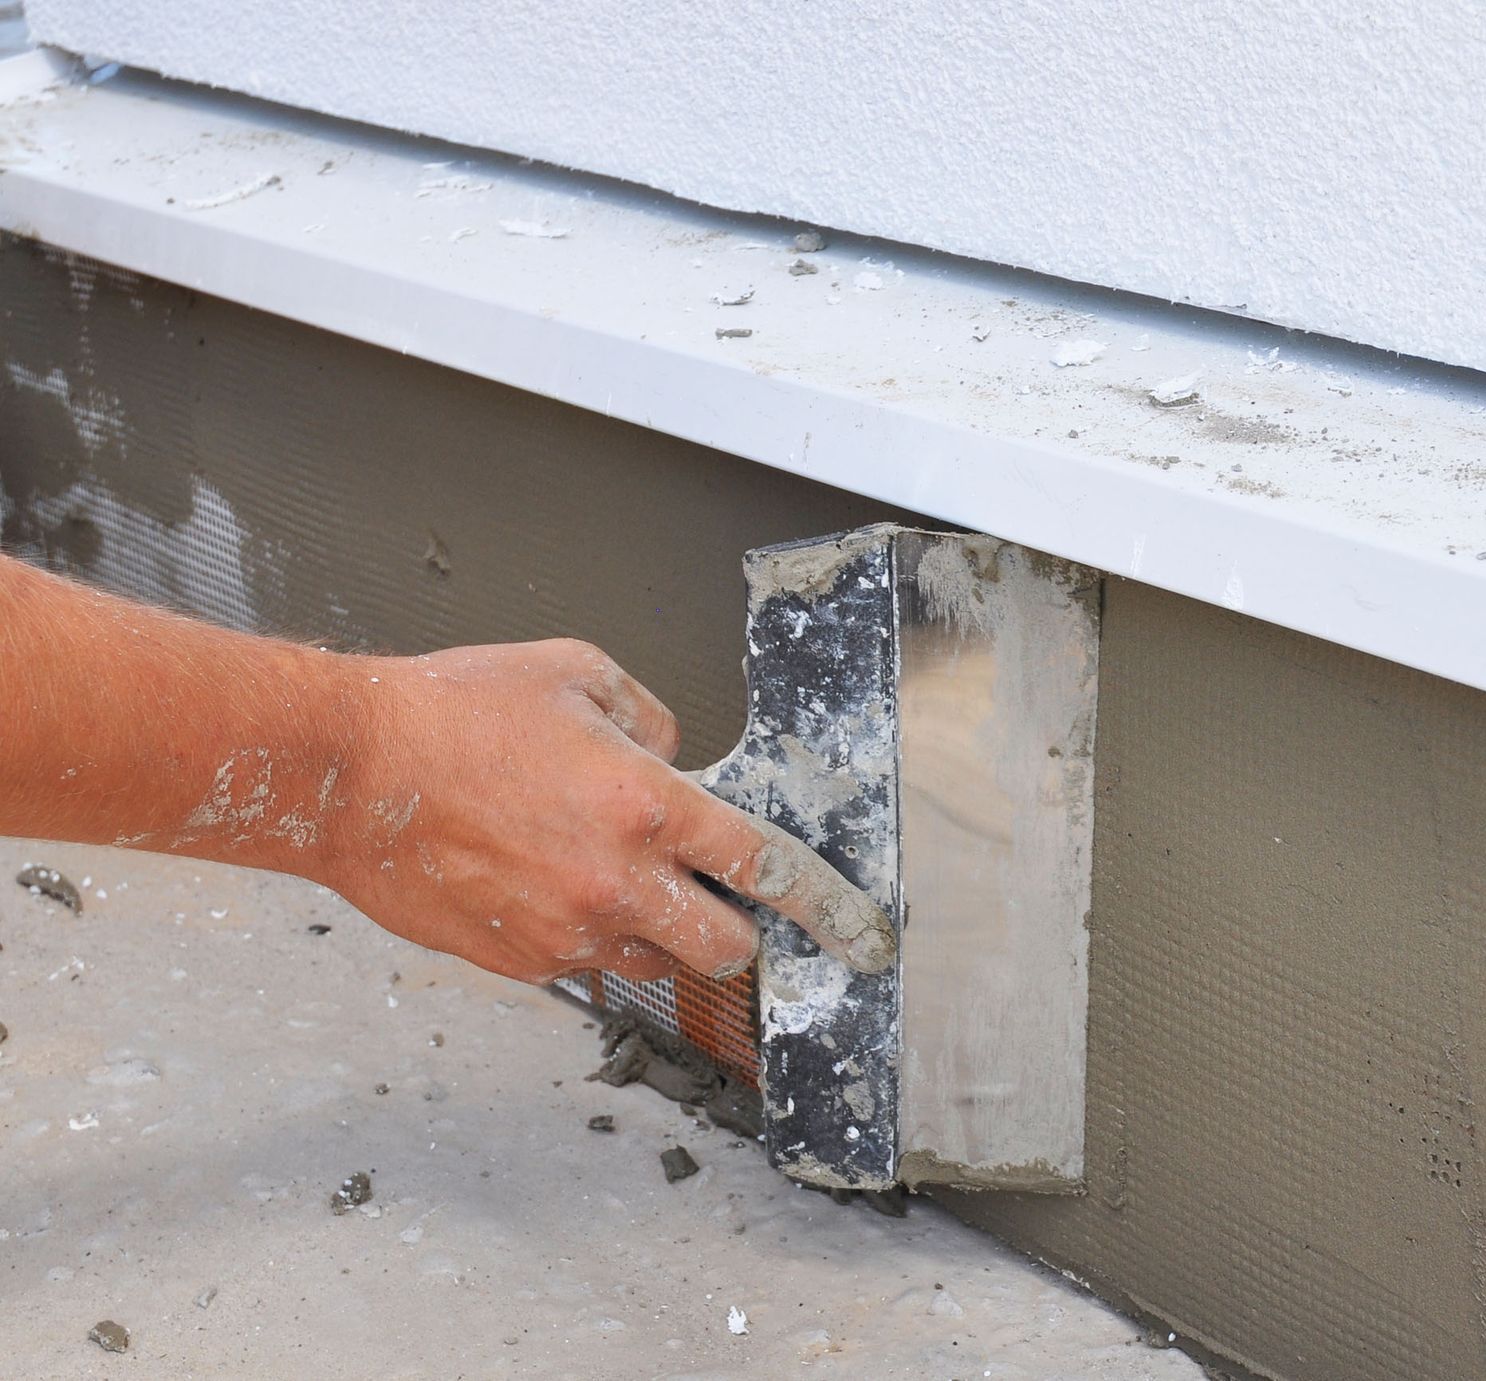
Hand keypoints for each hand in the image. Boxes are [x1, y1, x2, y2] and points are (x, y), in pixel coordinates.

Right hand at [319, 639, 894, 987]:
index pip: (764, 866)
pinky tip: (547, 886)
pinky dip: (587, 936)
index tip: (854, 926)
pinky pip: (585, 964)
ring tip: (613, 881)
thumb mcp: (573, 676)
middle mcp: (615, 881)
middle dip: (737, 931)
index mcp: (643, 805)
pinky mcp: (520, 962)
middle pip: (725, 949)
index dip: (821, 901)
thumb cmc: (449, 715)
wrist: (344, 775)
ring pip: (656, 964)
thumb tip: (673, 757)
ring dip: (660, 935)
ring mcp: (566, 932)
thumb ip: (650, 718)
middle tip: (718, 901)